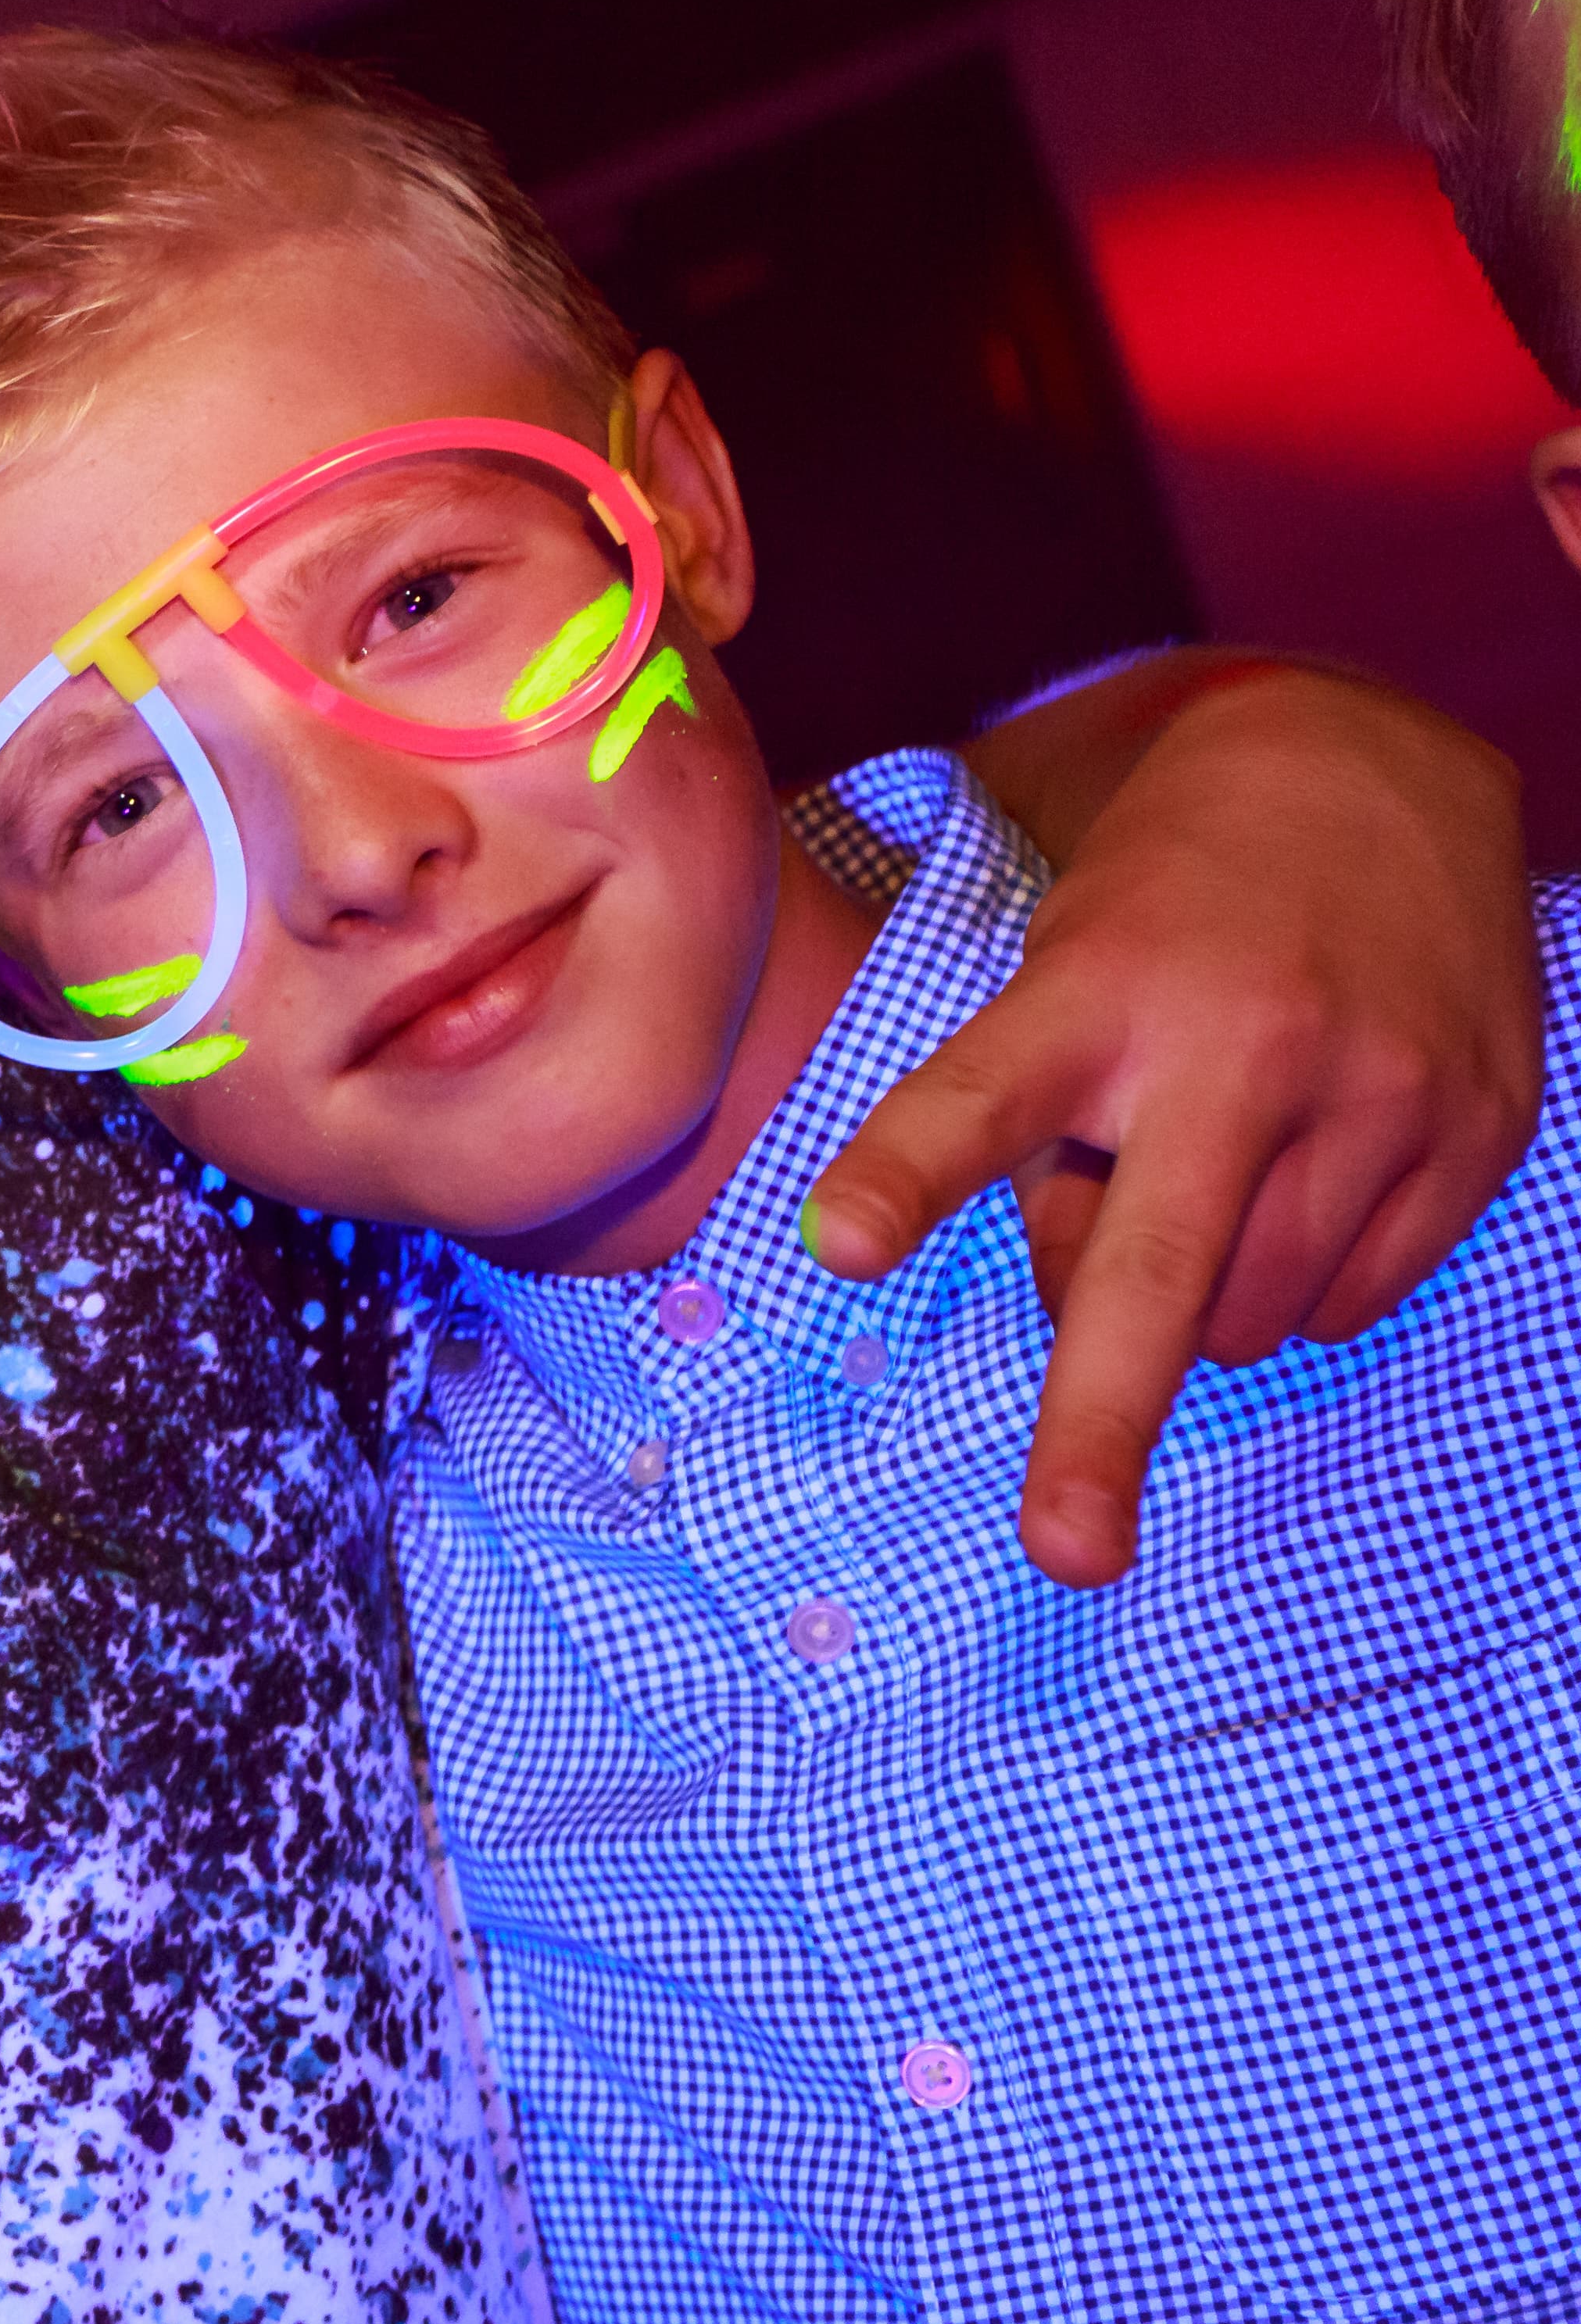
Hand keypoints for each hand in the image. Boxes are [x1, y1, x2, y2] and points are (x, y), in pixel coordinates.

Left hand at [809, 661, 1538, 1586]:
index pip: (981, 1096)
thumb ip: (1048, 1131)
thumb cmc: (1164, 909)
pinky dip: (1305, 1285)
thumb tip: (1081, 1307)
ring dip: (1196, 1302)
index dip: (907, 1172)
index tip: (846, 1242)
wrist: (1370, 771)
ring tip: (1196, 1182)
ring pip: (1252, 1314)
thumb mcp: (1060, 971)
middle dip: (1101, 1426)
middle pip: (1153, 1270)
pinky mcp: (1478, 1129)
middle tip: (1067, 1552)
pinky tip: (1296, 1185)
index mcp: (1098, 996)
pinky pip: (1357, 1297)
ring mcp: (1378, 1091)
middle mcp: (1241, 1048)